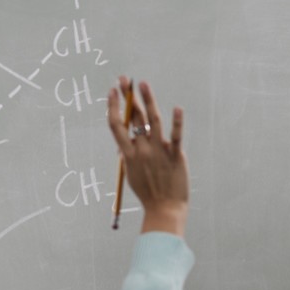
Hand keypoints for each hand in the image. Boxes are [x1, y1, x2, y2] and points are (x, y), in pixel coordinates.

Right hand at [108, 77, 187, 236]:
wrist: (164, 209)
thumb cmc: (148, 193)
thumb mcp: (132, 174)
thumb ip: (129, 156)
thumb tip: (126, 142)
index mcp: (128, 154)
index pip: (116, 126)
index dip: (113, 107)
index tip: (112, 92)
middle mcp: (142, 150)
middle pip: (133, 118)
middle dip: (127, 97)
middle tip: (124, 80)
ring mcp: (159, 152)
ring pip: (152, 121)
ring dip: (147, 100)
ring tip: (143, 84)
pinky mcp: (175, 156)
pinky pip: (176, 137)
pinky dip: (177, 123)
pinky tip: (177, 109)